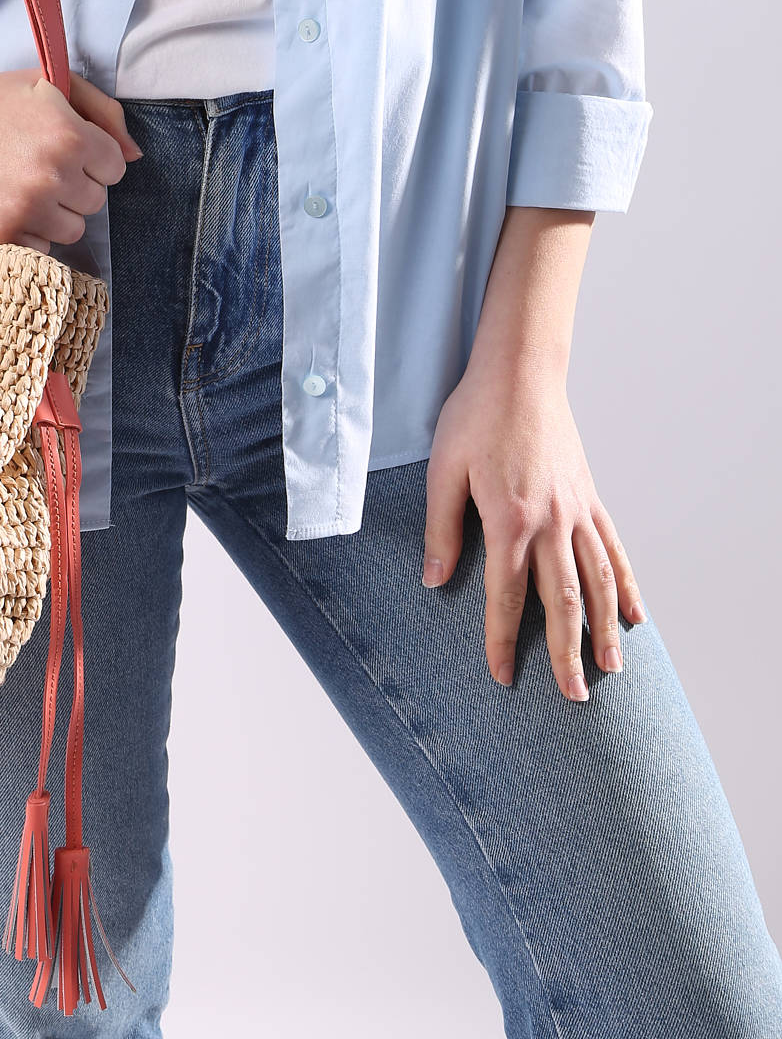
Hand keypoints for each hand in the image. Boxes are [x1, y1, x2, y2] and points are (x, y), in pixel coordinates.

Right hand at [0, 63, 142, 251]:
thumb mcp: (50, 85)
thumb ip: (103, 112)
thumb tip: (137, 155)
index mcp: (68, 135)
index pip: (116, 167)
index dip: (93, 156)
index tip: (67, 148)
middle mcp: (50, 175)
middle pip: (97, 202)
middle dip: (76, 184)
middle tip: (40, 165)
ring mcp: (23, 209)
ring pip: (73, 230)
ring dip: (57, 212)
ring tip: (26, 186)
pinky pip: (41, 248)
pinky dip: (30, 232)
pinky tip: (8, 204)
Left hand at [421, 360, 647, 699]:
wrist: (520, 372)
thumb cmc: (475, 416)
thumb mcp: (443, 470)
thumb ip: (441, 529)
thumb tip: (432, 582)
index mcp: (509, 519)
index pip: (506, 595)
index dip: (501, 640)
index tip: (502, 676)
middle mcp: (550, 521)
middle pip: (563, 600)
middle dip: (566, 653)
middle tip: (574, 697)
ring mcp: (577, 510)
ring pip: (598, 581)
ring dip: (606, 629)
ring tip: (612, 670)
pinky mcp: (590, 497)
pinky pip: (614, 549)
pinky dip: (627, 584)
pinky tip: (637, 615)